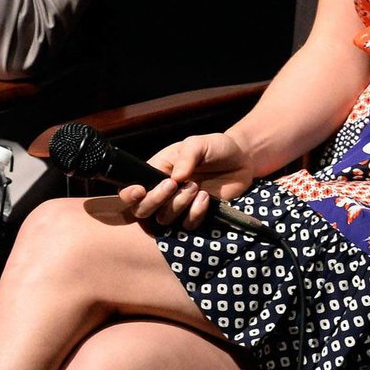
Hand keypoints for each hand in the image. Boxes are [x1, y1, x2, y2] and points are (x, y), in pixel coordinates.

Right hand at [129, 132, 256, 230]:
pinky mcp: (195, 217)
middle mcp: (161, 194)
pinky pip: (187, 226)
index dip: (128, 197)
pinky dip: (195, 214)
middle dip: (155, 201)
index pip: (129, 192)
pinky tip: (206, 198)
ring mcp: (178, 207)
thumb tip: (175, 177)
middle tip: (174, 184)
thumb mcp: (199, 143)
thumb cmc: (214, 148)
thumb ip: (187, 156)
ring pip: (163, 220)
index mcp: (154, 173)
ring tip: (196, 187)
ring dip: (178, 205)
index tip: (140, 191)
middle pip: (141, 212)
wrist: (241, 159)